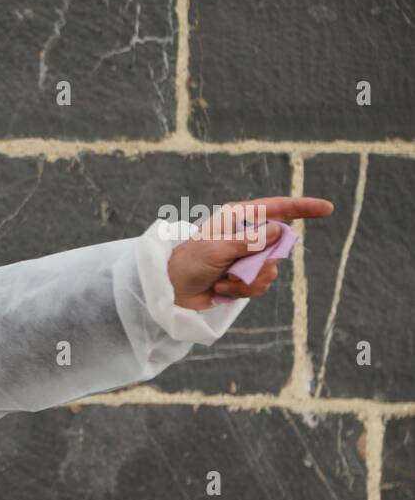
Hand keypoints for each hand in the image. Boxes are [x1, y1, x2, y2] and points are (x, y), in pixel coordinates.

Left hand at [167, 196, 334, 309]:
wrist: (172, 290)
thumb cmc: (188, 263)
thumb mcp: (217, 249)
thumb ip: (248, 241)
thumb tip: (278, 229)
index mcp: (238, 218)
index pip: (277, 208)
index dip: (303, 208)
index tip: (327, 209)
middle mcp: (246, 236)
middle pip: (278, 246)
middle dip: (262, 262)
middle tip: (238, 268)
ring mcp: (246, 258)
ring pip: (271, 270)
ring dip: (247, 280)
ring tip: (223, 280)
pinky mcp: (243, 278)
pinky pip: (260, 285)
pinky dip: (241, 290)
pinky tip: (221, 288)